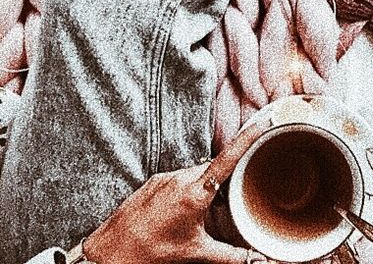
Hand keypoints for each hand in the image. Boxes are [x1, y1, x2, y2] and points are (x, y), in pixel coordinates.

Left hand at [84, 121, 267, 263]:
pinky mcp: (152, 182)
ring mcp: (164, 178)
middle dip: (226, 178)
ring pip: (196, 173)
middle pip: (214, 167)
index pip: (229, 159)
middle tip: (231, 197)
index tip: (263, 123)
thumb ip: (231, 256)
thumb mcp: (196, 254)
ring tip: (201, 213)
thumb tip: (258, 261)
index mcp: (195, 193)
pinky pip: (178, 178)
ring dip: (205, 187)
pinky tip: (180, 212)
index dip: (248, 139)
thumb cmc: (149, 253)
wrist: (107, 255)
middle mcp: (180, 179)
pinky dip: (186, 190)